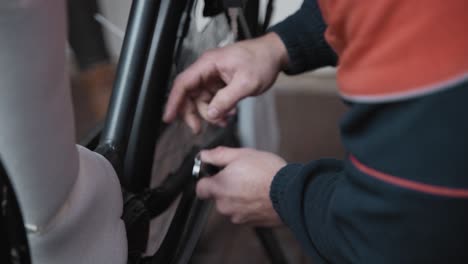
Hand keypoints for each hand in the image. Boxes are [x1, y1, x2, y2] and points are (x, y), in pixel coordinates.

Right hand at [163, 32, 287, 132]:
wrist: (275, 55)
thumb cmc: (261, 60)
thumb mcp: (245, 83)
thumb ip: (226, 100)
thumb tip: (212, 114)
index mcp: (208, 64)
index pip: (183, 83)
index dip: (174, 101)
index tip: (168, 117)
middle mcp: (207, 70)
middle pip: (189, 95)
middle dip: (193, 113)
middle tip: (198, 129)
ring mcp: (213, 77)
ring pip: (200, 100)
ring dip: (210, 114)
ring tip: (224, 120)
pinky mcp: (220, 84)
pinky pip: (212, 100)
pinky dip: (218, 110)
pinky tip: (229, 115)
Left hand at [196, 147, 286, 226]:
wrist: (290, 192)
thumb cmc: (268, 173)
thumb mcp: (242, 154)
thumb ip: (218, 155)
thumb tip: (204, 155)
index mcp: (219, 188)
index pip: (200, 188)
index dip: (207, 179)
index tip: (216, 173)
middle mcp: (225, 205)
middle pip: (217, 196)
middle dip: (226, 186)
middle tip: (242, 174)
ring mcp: (238, 216)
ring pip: (231, 205)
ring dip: (239, 196)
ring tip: (255, 184)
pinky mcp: (251, 223)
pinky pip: (244, 212)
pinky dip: (249, 205)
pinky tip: (261, 194)